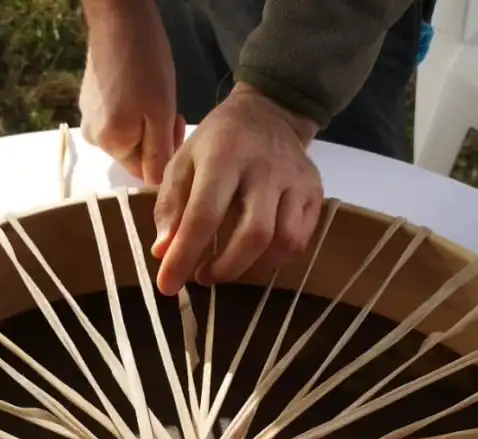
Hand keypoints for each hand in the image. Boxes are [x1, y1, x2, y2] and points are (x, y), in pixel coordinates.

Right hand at [79, 0, 184, 184]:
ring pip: (127, 133)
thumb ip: (158, 155)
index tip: (177, 126)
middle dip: (156, 137)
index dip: (165, 155)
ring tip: (157, 95)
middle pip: (134, 152)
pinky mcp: (89, 99)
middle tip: (172, 110)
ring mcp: (88, 116)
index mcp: (110, 145)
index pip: (143, 171)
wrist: (119, 16)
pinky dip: (132, 107)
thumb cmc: (145, 66)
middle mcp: (93, 137)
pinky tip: (141, 85)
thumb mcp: (161, 115)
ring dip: (146, 122)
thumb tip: (155, 185)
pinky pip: (117, 115)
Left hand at [152, 84, 323, 295]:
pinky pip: (299, 241)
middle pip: (254, 235)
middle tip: (202, 277)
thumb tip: (163, 252)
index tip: (167, 285)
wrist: (269, 113)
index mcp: (225, 156)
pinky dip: (274, 260)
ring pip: (283, 243)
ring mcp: (296, 181)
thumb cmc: (218, 143)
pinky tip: (253, 258)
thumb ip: (170, 206)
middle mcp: (266, 168)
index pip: (204, 215)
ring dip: (251, 268)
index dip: (185, 256)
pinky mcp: (314, 193)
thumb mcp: (183, 161)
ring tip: (226, 268)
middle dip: (225, 269)